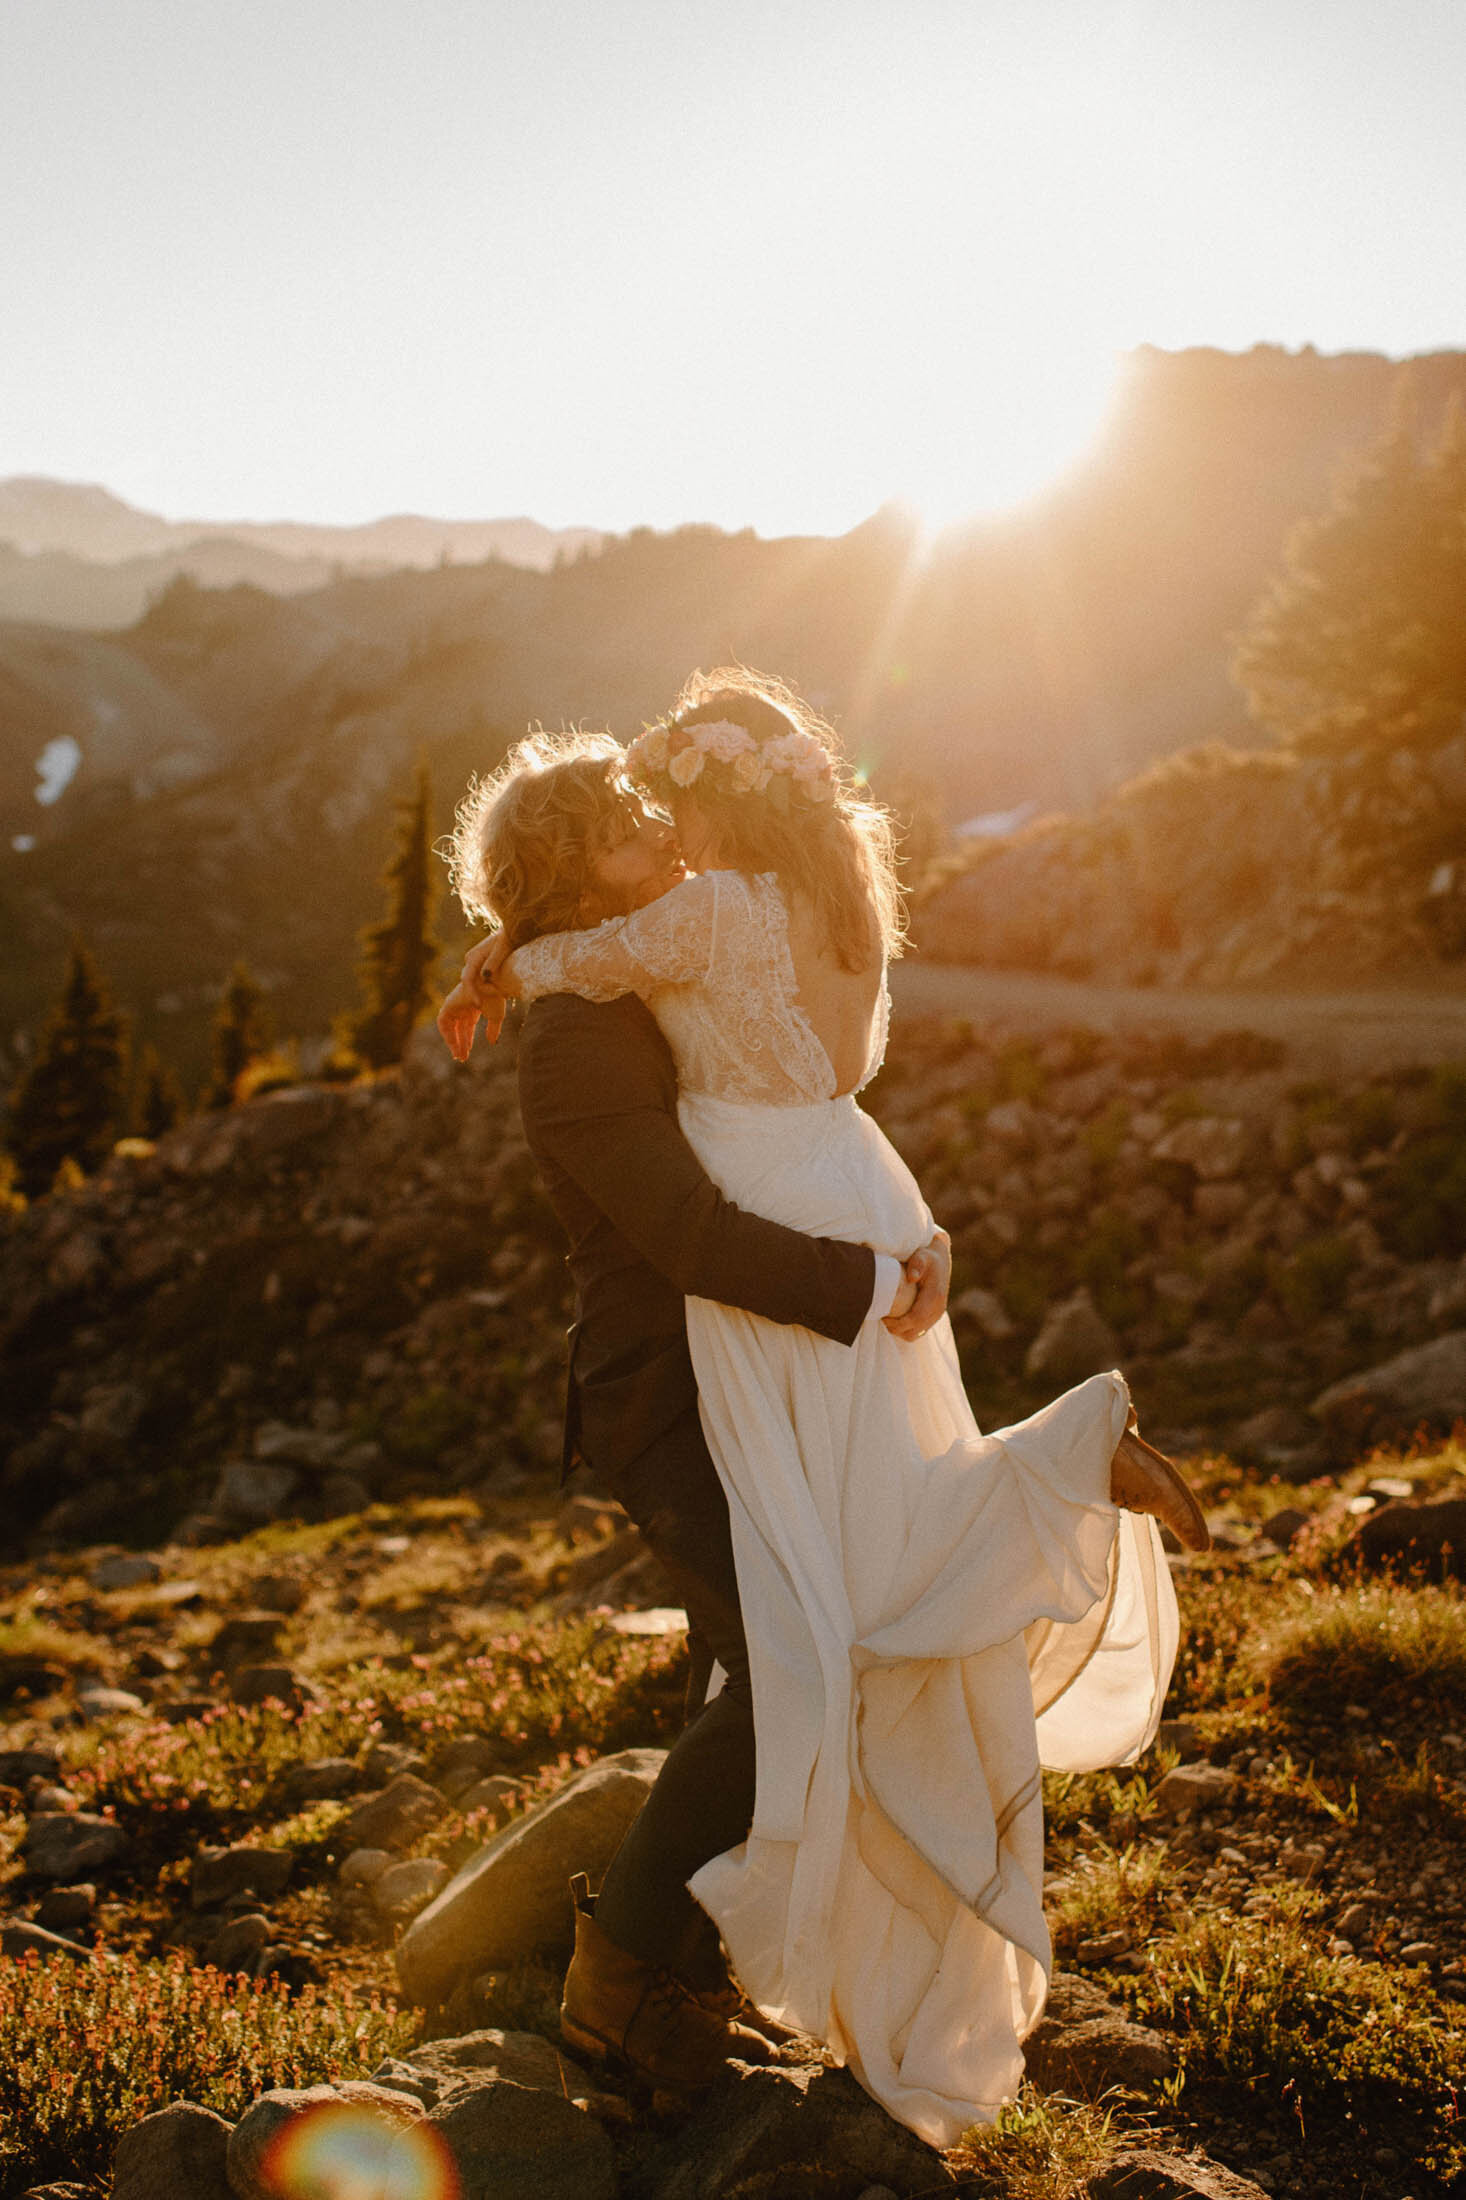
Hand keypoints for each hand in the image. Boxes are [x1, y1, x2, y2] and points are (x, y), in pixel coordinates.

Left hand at [436, 977, 505, 1061]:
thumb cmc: (496, 998)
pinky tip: (453, 1044)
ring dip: (453, 1041)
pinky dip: (447, 1033)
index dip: (467, 1041)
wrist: (492, 984)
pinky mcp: (449, 1004)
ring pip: (450, 1027)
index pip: (467, 1027)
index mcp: (474, 1008)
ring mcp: (455, 1005)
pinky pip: (443, 1022)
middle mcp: (463, 1007)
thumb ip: (493, 1030)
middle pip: (458, 1029)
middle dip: (460, 1044)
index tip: (467, 1054)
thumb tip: (492, 1042)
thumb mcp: (496, 1017)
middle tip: (462, 1058)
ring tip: (458, 1055)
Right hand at [462, 932, 519, 999]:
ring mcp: (475, 960)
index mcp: (474, 957)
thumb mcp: (503, 949)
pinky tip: (501, 990)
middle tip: (495, 1000)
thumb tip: (485, 976)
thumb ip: (493, 961)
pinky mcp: (482, 962)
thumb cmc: (509, 938)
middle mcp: (471, 959)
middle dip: (479, 994)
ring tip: (499, 997)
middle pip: (470, 982)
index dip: (471, 993)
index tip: (479, 1005)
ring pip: (476, 981)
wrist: (513, 928)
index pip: (467, 979)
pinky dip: (488, 986)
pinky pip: (481, 978)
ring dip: (485, 990)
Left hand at [883, 1228, 951, 1342]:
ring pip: (916, 1334)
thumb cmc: (927, 1257)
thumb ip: (917, 1264)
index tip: (884, 1317)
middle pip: (914, 1330)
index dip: (898, 1323)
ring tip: (888, 1320)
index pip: (915, 1318)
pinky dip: (906, 1330)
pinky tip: (896, 1320)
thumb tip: (912, 1277)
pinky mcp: (933, 1318)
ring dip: (900, 1331)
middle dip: (896, 1329)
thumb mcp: (922, 1256)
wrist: (940, 1260)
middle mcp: (938, 1309)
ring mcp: (937, 1315)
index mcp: (935, 1296)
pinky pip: (918, 1332)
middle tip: (882, 1319)